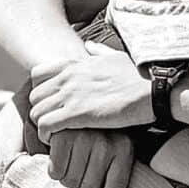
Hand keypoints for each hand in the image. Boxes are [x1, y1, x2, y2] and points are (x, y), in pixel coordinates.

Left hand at [29, 42, 152, 140]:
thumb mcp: (116, 57)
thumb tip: (88, 45)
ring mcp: (72, 94)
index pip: (37, 74)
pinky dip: (46, 135)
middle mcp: (69, 77)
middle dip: (39, 111)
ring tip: (53, 135)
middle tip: (50, 123)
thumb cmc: (139, 76)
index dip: (39, 91)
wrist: (154, 90)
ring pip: (36, 111)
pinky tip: (56, 142)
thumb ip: (98, 52)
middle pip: (34, 95)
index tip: (50, 104)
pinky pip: (46, 125)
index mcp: (76, 64)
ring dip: (41, 126)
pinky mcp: (78, 114)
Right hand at [48, 129, 133, 187]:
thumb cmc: (101, 133)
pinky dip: (54, 170)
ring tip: (72, 169)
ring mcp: (84, 139)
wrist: (84, 101)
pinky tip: (59, 158)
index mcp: (123, 150)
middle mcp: (106, 145)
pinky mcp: (63, 136)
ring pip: (70, 182)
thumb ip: (111, 171)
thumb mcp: (116, 147)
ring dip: (67, 181)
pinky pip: (55, 171)